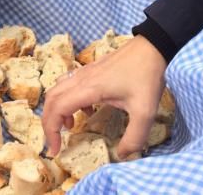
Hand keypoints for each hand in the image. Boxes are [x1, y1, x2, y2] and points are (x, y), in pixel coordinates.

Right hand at [42, 35, 166, 158]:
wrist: (153, 46)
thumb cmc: (146, 75)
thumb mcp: (145, 111)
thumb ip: (134, 137)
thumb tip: (122, 155)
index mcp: (89, 88)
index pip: (57, 108)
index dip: (51, 131)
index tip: (56, 150)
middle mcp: (82, 78)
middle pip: (51, 98)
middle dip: (48, 122)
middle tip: (56, 142)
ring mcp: (86, 71)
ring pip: (58, 89)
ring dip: (57, 109)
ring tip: (70, 126)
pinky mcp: (92, 68)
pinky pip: (69, 84)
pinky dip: (69, 99)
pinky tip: (88, 110)